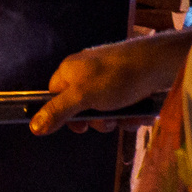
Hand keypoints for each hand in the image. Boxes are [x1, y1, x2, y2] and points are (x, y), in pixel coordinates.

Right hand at [31, 30, 191, 133]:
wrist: (158, 64)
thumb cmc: (115, 78)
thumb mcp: (82, 98)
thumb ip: (57, 112)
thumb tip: (33, 127)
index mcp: (69, 70)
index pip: (54, 96)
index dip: (64, 114)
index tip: (79, 126)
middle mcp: (86, 71)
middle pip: (80, 105)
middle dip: (95, 119)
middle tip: (107, 122)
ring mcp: (108, 76)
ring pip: (104, 108)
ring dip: (116, 119)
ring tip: (127, 118)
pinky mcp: (127, 82)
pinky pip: (122, 104)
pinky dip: (130, 112)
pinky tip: (139, 114)